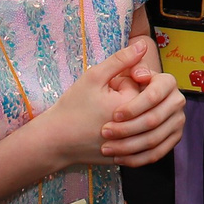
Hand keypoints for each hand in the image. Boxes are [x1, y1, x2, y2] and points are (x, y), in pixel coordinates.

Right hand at [35, 37, 182, 169]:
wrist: (55, 140)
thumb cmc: (72, 107)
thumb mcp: (94, 77)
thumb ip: (121, 59)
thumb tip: (142, 44)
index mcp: (131, 105)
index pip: (144, 85)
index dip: (125, 83)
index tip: (107, 90)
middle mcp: (137, 127)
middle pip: (148, 105)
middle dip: (131, 101)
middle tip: (106, 105)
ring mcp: (134, 146)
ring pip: (148, 125)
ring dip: (136, 118)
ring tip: (108, 118)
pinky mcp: (129, 159)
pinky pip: (145, 146)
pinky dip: (136, 137)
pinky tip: (119, 132)